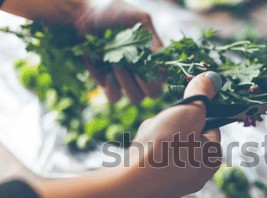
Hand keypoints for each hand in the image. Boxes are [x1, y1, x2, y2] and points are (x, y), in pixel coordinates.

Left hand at [2, 0, 163, 103]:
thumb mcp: (138, 19)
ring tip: (116, 63)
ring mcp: (126, 81)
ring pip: (135, 98)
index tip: (149, 65)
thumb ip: (153, 38)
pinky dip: (111, 85)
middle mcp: (143, 74)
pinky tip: (105, 70)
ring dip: (127, 82)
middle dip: (145, 83)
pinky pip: (115, 97)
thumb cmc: (113, 13)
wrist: (84, 17)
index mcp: (154, 59)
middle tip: (133, 67)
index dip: (160, 77)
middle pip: (154, 94)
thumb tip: (163, 61)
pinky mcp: (108, 85)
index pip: (165, 78)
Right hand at [125, 71, 222, 197]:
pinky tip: (138, 154)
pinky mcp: (156, 188)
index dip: (193, 115)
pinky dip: (145, 153)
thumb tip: (212, 78)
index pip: (209, 126)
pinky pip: (153, 160)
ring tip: (147, 142)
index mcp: (213, 158)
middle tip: (161, 129)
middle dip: (170, 127)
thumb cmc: (165, 147)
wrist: (131, 184)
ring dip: (155, 137)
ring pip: (166, 146)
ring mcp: (176, 184)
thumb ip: (201, 95)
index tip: (178, 115)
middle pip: (185, 135)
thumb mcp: (188, 112)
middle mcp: (199, 174)